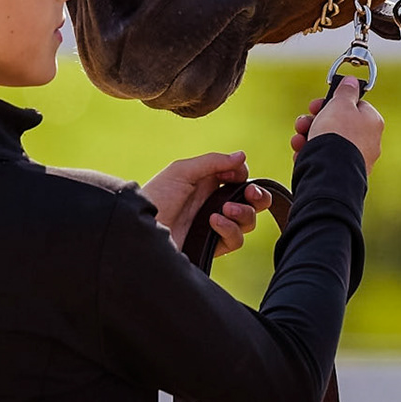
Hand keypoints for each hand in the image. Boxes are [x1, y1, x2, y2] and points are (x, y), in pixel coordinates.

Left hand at [140, 151, 272, 257]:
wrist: (142, 229)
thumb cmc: (157, 196)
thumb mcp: (182, 171)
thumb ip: (213, 161)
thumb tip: (243, 156)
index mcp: (207, 183)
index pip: (239, 178)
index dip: (243, 175)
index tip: (236, 173)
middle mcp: (214, 203)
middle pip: (252, 201)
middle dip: (258, 197)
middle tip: (251, 194)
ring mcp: (215, 225)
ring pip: (248, 220)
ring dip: (243, 212)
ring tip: (225, 209)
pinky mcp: (213, 246)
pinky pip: (236, 239)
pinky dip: (230, 228)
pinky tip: (214, 222)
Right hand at [292, 77, 382, 172]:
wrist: (331, 172)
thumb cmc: (337, 135)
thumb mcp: (340, 104)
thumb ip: (346, 91)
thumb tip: (352, 81)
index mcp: (372, 122)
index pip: (353, 105)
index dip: (332, 102)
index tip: (316, 105)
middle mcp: (368, 141)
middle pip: (337, 123)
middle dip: (315, 121)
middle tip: (303, 122)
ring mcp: (355, 159)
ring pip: (328, 141)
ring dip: (308, 137)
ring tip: (298, 140)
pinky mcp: (342, 173)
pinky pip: (324, 158)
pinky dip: (310, 154)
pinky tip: (301, 153)